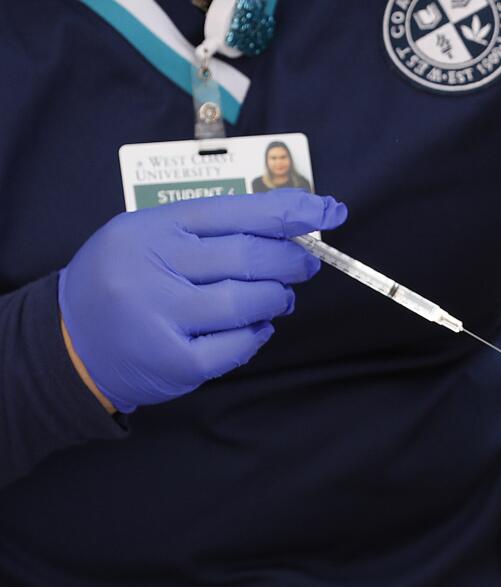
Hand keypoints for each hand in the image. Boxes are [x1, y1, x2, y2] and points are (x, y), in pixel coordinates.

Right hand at [58, 190, 347, 412]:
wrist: (71, 343)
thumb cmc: (125, 282)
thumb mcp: (149, 237)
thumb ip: (209, 230)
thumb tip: (286, 225)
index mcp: (151, 227)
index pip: (234, 211)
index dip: (289, 211)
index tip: (328, 211)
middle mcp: (153, 267)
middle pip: (248, 256)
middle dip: (291, 258)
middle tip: (306, 263)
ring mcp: (162, 317)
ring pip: (249, 301)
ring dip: (278, 297)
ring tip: (279, 297)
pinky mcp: (175, 361)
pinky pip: (240, 345)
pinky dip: (258, 334)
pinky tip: (254, 327)